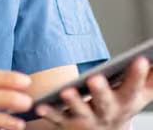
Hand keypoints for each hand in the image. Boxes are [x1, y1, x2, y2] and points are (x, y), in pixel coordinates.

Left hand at [35, 57, 152, 128]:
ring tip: (66, 92)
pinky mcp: (67, 123)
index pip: (134, 87)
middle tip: (95, 79)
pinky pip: (57, 117)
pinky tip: (40, 106)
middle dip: (101, 91)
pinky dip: (49, 112)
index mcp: (125, 102)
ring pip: (81, 111)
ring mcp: (87, 119)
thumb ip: (149, 77)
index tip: (140, 59)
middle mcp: (107, 112)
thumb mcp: (138, 94)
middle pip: (105, 102)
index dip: (137, 75)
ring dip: (74, 102)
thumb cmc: (119, 105)